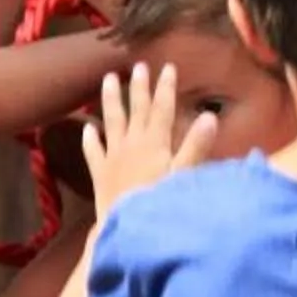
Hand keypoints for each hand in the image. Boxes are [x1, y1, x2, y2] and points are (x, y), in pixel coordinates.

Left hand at [80, 61, 218, 219]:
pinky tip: (87, 129)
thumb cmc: (159, 204)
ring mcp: (113, 158)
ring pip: (111, 122)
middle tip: (138, 66)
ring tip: (107, 80)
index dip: (166, 87)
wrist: (125, 230)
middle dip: (139, 87)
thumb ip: (196, 146)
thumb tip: (210, 116)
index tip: (168, 66)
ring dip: (110, 100)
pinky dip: (90, 140)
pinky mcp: (100, 175)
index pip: (162, 108)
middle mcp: (132, 144)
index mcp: (154, 143)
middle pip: (136, 110)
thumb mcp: (184, 176)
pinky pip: (93, 152)